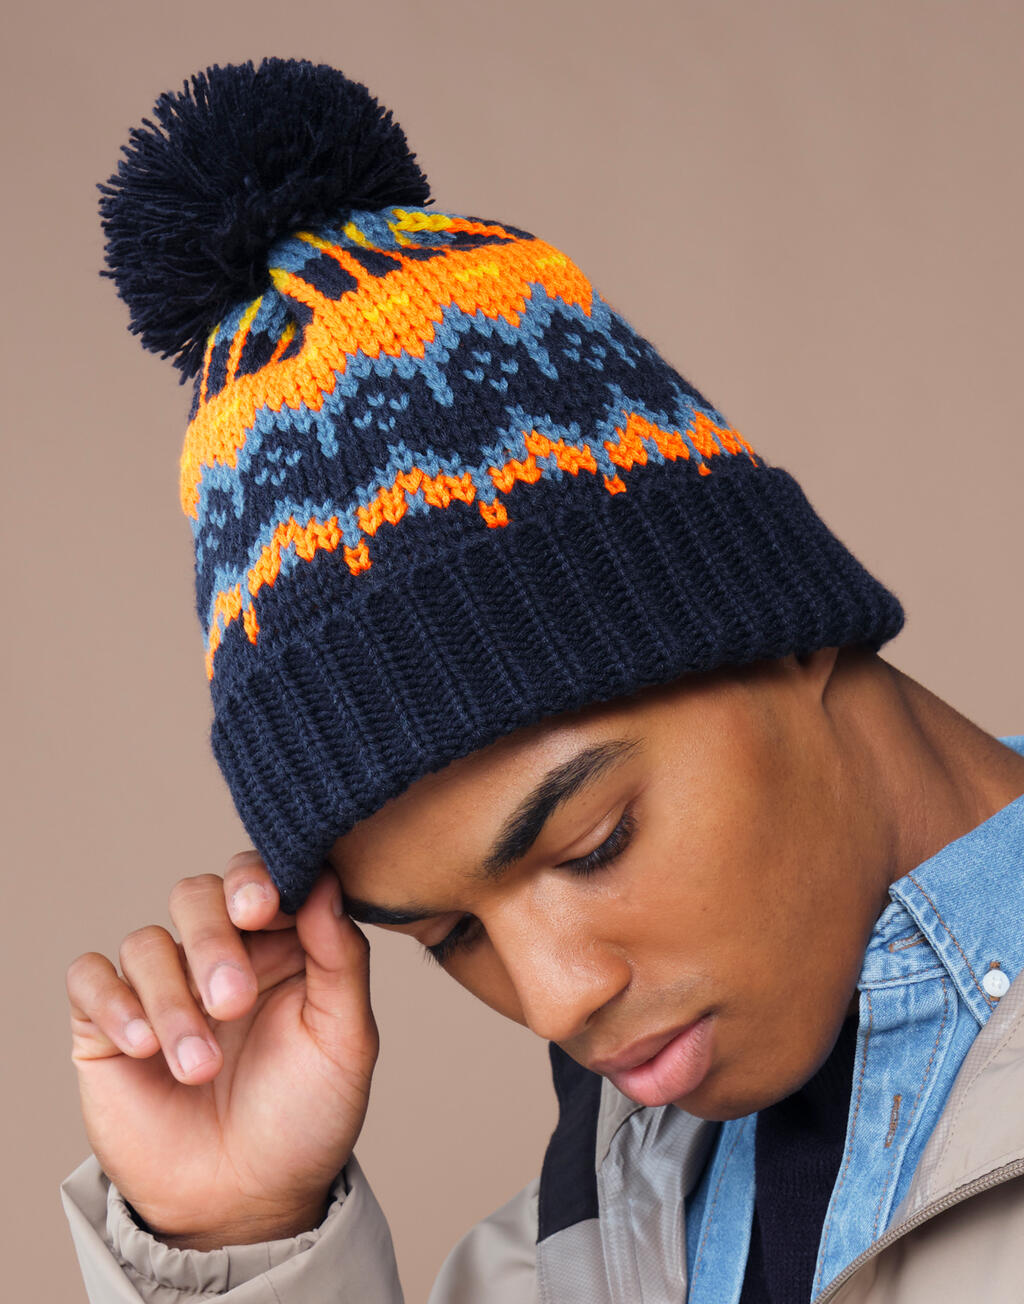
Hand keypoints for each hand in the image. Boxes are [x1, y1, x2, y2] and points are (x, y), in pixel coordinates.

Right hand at [65, 853, 377, 1246]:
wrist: (247, 1200)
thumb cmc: (304, 1116)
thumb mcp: (344, 1040)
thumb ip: (340, 959)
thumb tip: (323, 881)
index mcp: (279, 942)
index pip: (258, 879)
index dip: (255, 880)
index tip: (260, 907)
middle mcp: (218, 952)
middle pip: (196, 895)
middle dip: (212, 941)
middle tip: (231, 1001)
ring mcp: (162, 986)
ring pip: (146, 942)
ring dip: (171, 1002)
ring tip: (199, 1068)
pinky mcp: (108, 1023)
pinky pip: (90, 979)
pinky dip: (114, 1004)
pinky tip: (142, 1046)